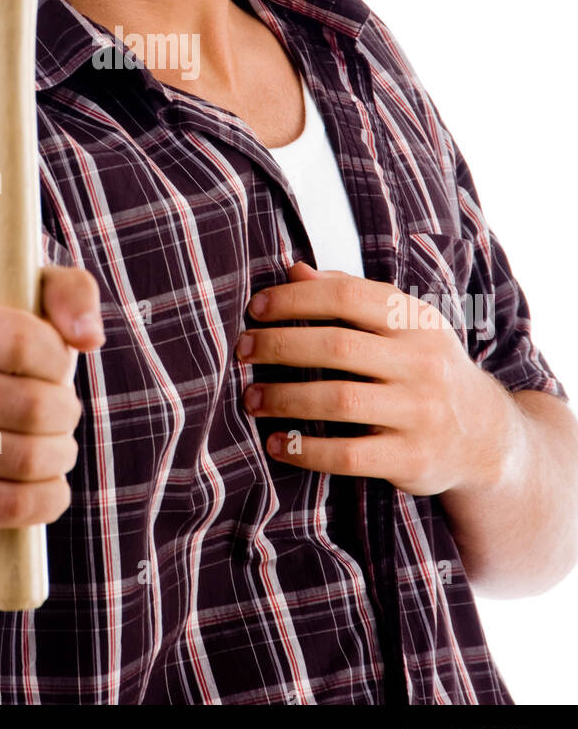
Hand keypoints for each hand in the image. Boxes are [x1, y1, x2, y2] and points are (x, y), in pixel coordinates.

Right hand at [0, 265, 104, 538]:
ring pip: (27, 460)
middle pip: (32, 407)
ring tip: (50, 442)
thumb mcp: (35, 298)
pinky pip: (10, 507)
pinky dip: (45, 499)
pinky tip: (42, 482)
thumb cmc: (4, 343)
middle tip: (59, 410)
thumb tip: (88, 337)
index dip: (58, 358)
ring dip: (59, 454)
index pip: (24, 342)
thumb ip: (71, 295)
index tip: (54, 364)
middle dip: (65, 411)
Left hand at [236, 261, 515, 495]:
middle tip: (243, 351)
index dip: (296, 299)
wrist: (485, 436)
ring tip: (251, 398)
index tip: (256, 309)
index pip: (348, 296)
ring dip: (284, 398)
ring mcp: (420, 412)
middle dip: (279, 347)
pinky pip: (348, 455)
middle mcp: (422, 362)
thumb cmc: (425, 369)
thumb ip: (350, 296)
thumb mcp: (402, 325)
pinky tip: (277, 444)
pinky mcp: (411, 458)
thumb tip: (293, 270)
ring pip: (338, 401)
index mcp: (415, 320)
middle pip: (336, 347)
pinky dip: (305, 450)